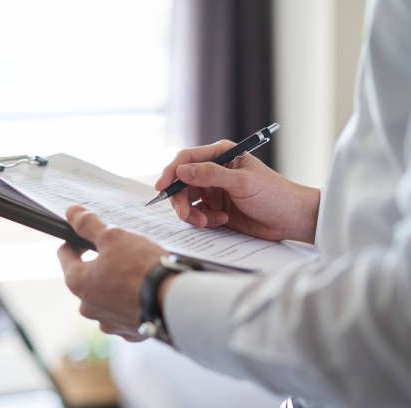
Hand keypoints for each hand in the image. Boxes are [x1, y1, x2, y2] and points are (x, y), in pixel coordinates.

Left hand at [57, 206, 167, 340]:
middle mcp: (88, 307)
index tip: (88, 235)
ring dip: (115, 285)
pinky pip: (125, 313)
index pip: (65, 255)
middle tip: (120, 252)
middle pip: (87, 278)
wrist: (174, 301)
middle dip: (100, 264)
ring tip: (136, 273)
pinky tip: (146, 292)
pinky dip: (132, 302)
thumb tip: (71, 213)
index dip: (75, 240)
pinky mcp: (129, 332)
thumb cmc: (140, 267)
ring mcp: (108, 322)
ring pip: (106, 298)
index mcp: (78, 282)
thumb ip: (88, 225)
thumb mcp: (113, 237)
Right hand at [155, 141, 319, 242]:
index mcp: (221, 155)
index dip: (171, 172)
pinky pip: (197, 214)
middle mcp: (214, 171)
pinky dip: (204, 220)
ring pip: (186, 201)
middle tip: (186, 215)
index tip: (161, 187)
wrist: (291, 220)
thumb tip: (181, 171)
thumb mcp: (242, 182)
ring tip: (207, 221)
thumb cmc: (274, 194)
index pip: (186, 159)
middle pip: (181, 183)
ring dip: (192, 213)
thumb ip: (210, 175)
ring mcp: (213, 190)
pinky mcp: (215, 209)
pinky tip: (222, 221)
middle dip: (181, 200)